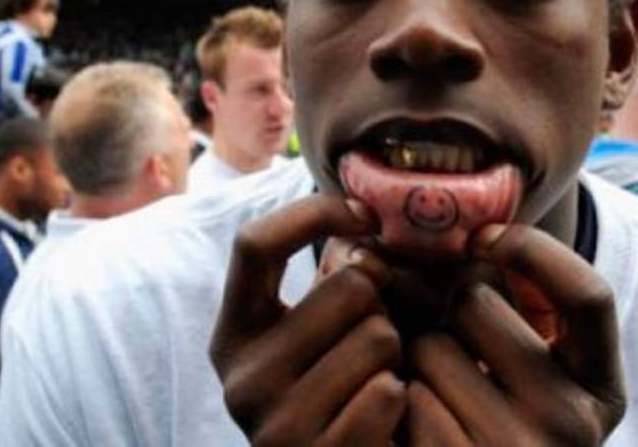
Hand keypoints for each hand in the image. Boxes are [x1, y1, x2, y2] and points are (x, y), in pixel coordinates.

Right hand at [211, 195, 406, 445]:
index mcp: (232, 337)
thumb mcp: (316, 338)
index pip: (254, 243)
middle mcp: (241, 379)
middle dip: (383, 307)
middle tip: (376, 345)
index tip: (366, 215)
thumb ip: (331, 283)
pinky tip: (386, 421)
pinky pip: (390, 391)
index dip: (315, 213)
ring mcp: (274, 425)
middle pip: (349, 286)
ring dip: (399, 357)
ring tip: (377, 383)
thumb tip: (364, 219)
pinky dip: (405, 400)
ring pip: (380, 337)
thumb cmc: (340, 398)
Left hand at [405, 224, 625, 445]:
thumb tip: (466, 234)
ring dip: (414, 357)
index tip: (485, 236)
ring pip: (429, 349)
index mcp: (602, 392)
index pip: (589, 295)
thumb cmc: (497, 427)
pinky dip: (398, 401)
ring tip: (432, 390)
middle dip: (445, 307)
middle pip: (478, 306)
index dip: (533, 249)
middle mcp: (574, 427)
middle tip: (446, 337)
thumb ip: (517, 308)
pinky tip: (412, 424)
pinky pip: (406, 399)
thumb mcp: (537, 379)